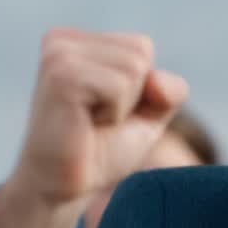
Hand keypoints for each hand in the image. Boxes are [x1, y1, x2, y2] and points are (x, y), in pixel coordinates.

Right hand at [0, 28, 187, 227]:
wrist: (65, 187)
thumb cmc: (101, 149)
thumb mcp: (148, 114)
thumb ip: (168, 90)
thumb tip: (156, 81)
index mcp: (75, 41)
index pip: (142, 46)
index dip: (139, 89)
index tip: (103, 110)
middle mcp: (61, 40)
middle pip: (140, 52)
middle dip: (133, 96)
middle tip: (96, 120)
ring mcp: (58, 55)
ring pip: (134, 67)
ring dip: (123, 106)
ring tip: (90, 123)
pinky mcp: (61, 76)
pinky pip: (121, 84)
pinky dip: (115, 112)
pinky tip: (85, 125)